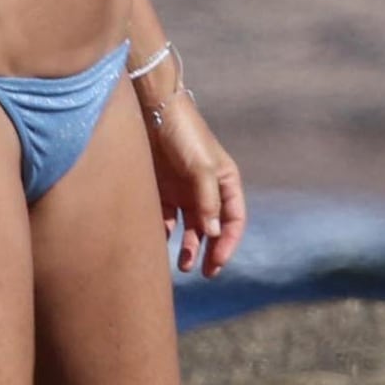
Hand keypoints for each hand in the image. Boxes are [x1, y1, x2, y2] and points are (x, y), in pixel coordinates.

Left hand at [141, 80, 246, 276]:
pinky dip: (166, 233)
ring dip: (189, 247)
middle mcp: (207, 189)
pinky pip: (167, 219)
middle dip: (210, 252)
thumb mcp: (201, 168)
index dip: (228, 243)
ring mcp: (185, 191)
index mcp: (225, 182)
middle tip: (205, 274)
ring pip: (190, 228)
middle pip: (213, 228)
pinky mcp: (163, 190)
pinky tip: (161, 243)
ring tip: (183, 266)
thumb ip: (208, 202)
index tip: (217, 262)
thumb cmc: (184, 135)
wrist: (151, 111)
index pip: (234, 219)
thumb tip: (213, 234)